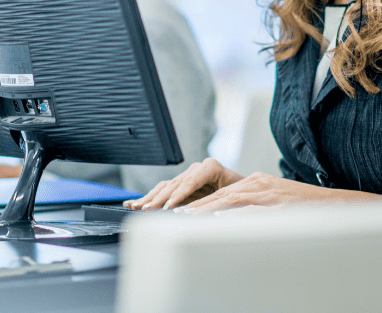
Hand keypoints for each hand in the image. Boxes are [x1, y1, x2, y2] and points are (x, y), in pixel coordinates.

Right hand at [124, 158, 244, 209]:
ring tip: (136, 206)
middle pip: (174, 184)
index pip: (191, 181)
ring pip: (165, 187)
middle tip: (147, 210)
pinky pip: (162, 190)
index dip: (179, 194)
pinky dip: (149, 198)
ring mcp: (187, 176)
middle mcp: (197, 169)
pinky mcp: (180, 186)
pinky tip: (134, 203)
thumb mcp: (236, 197)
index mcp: (211, 167)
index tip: (170, 207)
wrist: (246, 192)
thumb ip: (221, 203)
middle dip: (160, 198)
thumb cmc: (243, 194)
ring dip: (150, 198)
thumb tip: (207, 214)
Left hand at [178, 172, 380, 212]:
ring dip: (206, 209)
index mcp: (256, 184)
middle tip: (171, 214)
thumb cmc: (305, 211)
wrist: (338, 207)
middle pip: (220, 194)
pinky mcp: (279, 204)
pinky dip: (233, 213)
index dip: (197, 202)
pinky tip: (217, 219)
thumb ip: (250, 211)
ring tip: (184, 218)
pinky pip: (252, 209)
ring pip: (231, 199)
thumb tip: (224, 222)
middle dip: (194, 205)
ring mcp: (269, 194)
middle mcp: (259, 185)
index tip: (177, 212)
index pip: (220, 193)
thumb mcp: (273, 207)